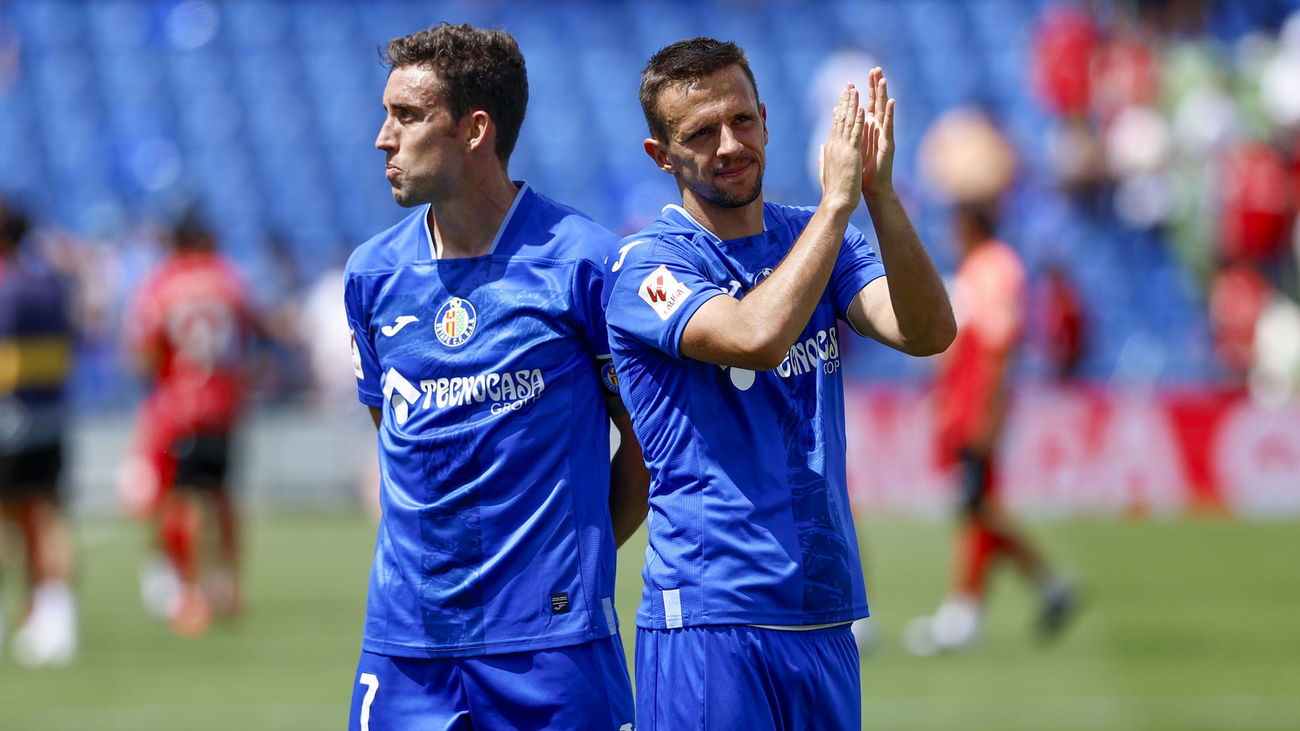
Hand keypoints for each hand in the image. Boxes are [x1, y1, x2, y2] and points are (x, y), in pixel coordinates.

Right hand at [818, 83, 866, 212]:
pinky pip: (856, 134)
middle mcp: (834, 144)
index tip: (843, 95)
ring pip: (848, 122)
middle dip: (845, 100)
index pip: (835, 123)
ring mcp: (842, 148)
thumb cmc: (833, 189)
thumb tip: (821, 147)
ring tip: (855, 89)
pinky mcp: (851, 154)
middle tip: (849, 84)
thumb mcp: (825, 169)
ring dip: (852, 104)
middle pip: (840, 118)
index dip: (840, 107)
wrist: (836, 202)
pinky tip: (862, 108)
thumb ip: (823, 156)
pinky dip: (859, 120)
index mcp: (830, 147)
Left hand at [860, 67, 895, 199]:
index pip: (867, 104)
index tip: (865, 73)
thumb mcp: (852, 143)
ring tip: (884, 79)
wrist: (871, 187)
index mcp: (868, 128)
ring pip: (884, 111)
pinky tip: (892, 102)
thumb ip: (847, 126)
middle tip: (876, 69)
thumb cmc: (862, 168)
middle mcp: (878, 129)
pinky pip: (889, 127)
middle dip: (876, 86)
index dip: (866, 89)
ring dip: (884, 95)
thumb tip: (836, 111)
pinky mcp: (888, 144)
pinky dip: (891, 114)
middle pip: (877, 103)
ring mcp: (884, 135)